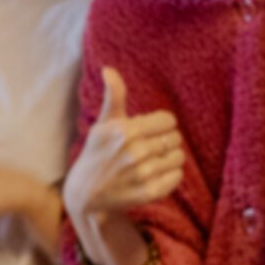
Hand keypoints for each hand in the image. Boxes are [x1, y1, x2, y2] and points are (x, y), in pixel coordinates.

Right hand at [63, 69, 183, 225]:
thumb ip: (113, 97)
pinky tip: (154, 176)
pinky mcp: (150, 192)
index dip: (159, 125)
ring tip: (151, 163)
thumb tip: (109, 69)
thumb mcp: (102, 124)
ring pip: (178, 157)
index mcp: (125, 130)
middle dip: (164, 141)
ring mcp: (143, 173)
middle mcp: (135, 151)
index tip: (146, 132)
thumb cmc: (97, 154)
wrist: (86, 195)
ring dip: (168, 159)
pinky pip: (177, 177)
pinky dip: (170, 176)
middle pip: (175, 138)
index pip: (168, 120)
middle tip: (148, 149)